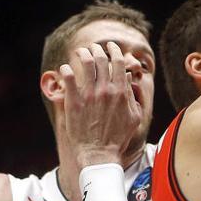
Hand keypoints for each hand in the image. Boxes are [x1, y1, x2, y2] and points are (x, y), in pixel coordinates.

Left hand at [60, 42, 142, 167]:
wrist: (99, 153)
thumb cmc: (118, 138)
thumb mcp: (135, 117)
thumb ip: (133, 97)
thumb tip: (129, 79)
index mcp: (121, 91)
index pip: (118, 62)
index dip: (114, 50)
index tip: (110, 47)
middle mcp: (106, 90)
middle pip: (101, 59)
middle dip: (97, 49)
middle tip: (93, 47)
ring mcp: (89, 95)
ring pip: (86, 63)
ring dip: (83, 54)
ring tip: (80, 52)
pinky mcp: (73, 101)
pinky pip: (68, 78)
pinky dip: (66, 70)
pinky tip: (65, 69)